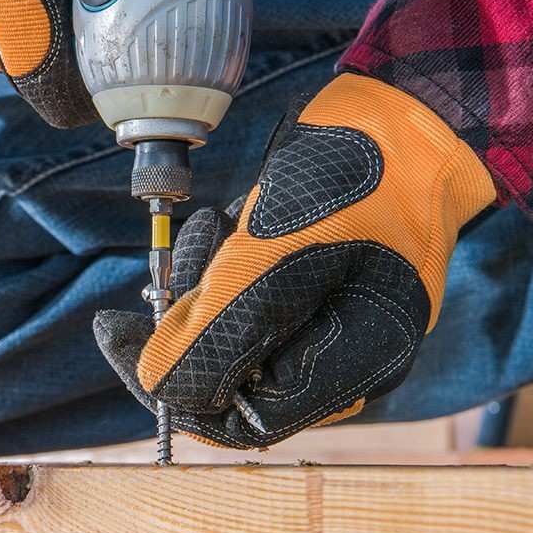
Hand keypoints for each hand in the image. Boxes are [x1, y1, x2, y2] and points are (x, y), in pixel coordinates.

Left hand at [95, 73, 496, 448]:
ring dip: (207, 280)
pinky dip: (226, 259)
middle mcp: (340, 356)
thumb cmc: (359, 179)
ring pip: (232, 328)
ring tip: (216, 227)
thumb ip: (217, 332)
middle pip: (229, 374)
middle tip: (167, 273)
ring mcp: (329, 318)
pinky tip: (233, 219)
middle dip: (188, 320)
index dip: (171, 388)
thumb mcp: (274, 256)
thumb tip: (156, 386)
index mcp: (351, 367)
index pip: (240, 420)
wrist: (413, 112)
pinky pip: (248, 291)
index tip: (119, 338)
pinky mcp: (312, 281)